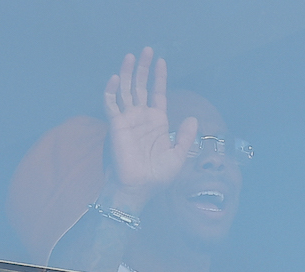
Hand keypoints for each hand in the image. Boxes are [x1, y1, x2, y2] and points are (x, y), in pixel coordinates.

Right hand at [100, 49, 193, 207]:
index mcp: (156, 122)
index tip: (162, 62)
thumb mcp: (178, 155)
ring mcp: (128, 119)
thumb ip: (184, 136)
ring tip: (131, 56)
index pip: (157, 93)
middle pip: (141, 86)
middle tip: (148, 50)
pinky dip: (112, 90)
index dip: (159, 78)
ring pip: (126, 90)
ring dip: (128, 72)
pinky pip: (111, 103)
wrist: (140, 187)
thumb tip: (192, 118)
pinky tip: (117, 77)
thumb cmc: (158, 175)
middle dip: (144, 68)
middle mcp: (141, 116)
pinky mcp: (116, 124)